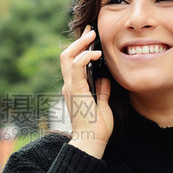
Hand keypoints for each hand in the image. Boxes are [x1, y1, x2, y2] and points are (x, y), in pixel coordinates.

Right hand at [59, 25, 112, 158]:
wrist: (91, 141)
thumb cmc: (97, 128)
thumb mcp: (103, 105)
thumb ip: (102, 92)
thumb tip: (105, 79)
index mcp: (74, 89)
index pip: (73, 63)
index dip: (80, 49)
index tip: (90, 38)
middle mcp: (69, 86)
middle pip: (66, 56)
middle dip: (78, 41)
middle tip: (91, 31)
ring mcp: (70, 88)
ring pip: (67, 57)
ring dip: (80, 44)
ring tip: (92, 36)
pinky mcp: (75, 90)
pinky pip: (75, 67)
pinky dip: (84, 57)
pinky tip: (95, 54)